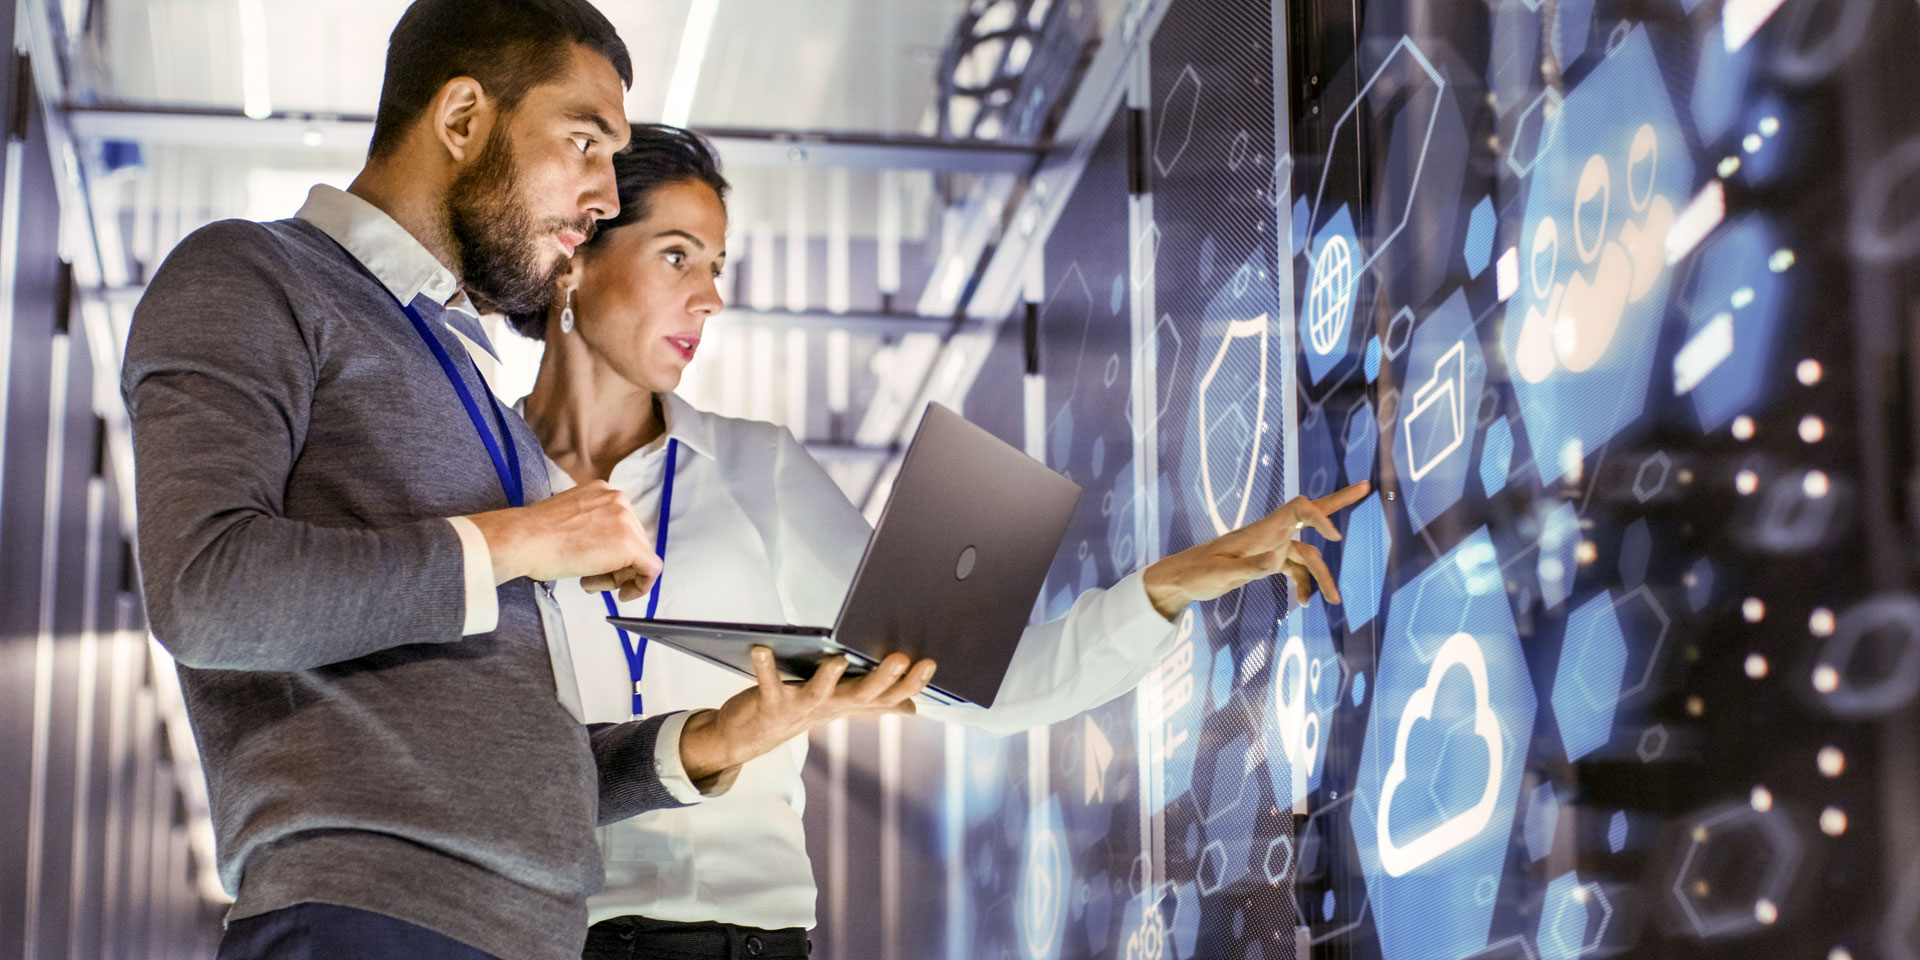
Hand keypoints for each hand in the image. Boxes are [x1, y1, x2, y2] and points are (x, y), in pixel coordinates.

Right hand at [462, 481, 661, 600]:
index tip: (599, 566)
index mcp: (602, 491)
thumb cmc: (534, 536)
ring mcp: (626, 520)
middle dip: (616, 566)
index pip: (622, 527)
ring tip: (589, 581)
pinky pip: (651, 569)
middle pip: (634, 541)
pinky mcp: (630, 544)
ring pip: (640, 556)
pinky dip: (641, 586)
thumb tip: (603, 548)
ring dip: (618, 576)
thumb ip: (591, 526)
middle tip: (591, 578)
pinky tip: (623, 594)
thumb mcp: (569, 519)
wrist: (523, 539)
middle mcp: (619, 500)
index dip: (612, 552)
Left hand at [677, 646, 936, 785]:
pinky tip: (761, 649)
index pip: (888, 696)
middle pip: (862, 695)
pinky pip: (767, 684)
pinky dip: (764, 667)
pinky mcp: (770, 703)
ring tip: (838, 659)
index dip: (910, 683)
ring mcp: (799, 707)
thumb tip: (912, 707)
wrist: (750, 737)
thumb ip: (875, 703)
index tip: (930, 663)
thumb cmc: (799, 712)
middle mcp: (829, 707)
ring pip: (819, 694)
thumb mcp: (840, 706)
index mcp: (848, 703)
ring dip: (828, 678)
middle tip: (900, 659)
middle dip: (882, 679)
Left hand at [1140, 481, 1371, 617]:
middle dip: (1339, 502)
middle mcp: (1270, 534)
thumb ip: (1249, 568)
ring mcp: (1270, 547)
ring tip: (1335, 602)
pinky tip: (1303, 604)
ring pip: (1307, 555)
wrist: (1181, 579)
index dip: (1320, 516)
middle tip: (1367, 486)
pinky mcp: (1267, 562)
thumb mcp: (1220, 575)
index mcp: (1261, 530)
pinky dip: (1303, 585)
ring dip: (1323, 576)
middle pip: (1310, 513)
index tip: (1335, 537)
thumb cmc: (1197, 573)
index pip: (1298, 509)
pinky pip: (1295, 569)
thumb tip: (1276, 562)